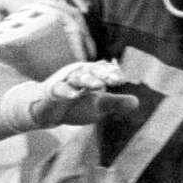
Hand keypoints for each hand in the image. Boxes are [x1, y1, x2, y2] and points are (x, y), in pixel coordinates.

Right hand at [20, 60, 139, 128]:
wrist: (46, 111)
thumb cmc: (75, 105)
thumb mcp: (98, 106)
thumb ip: (115, 103)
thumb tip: (136, 102)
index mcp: (90, 75)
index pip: (103, 71)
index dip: (112, 74)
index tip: (122, 79)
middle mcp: (77, 75)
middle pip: (91, 71)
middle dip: (103, 74)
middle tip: (115, 79)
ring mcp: (64, 83)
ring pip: (76, 79)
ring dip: (88, 81)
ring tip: (99, 86)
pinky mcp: (52, 93)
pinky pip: (59, 90)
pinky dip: (66, 92)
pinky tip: (73, 96)